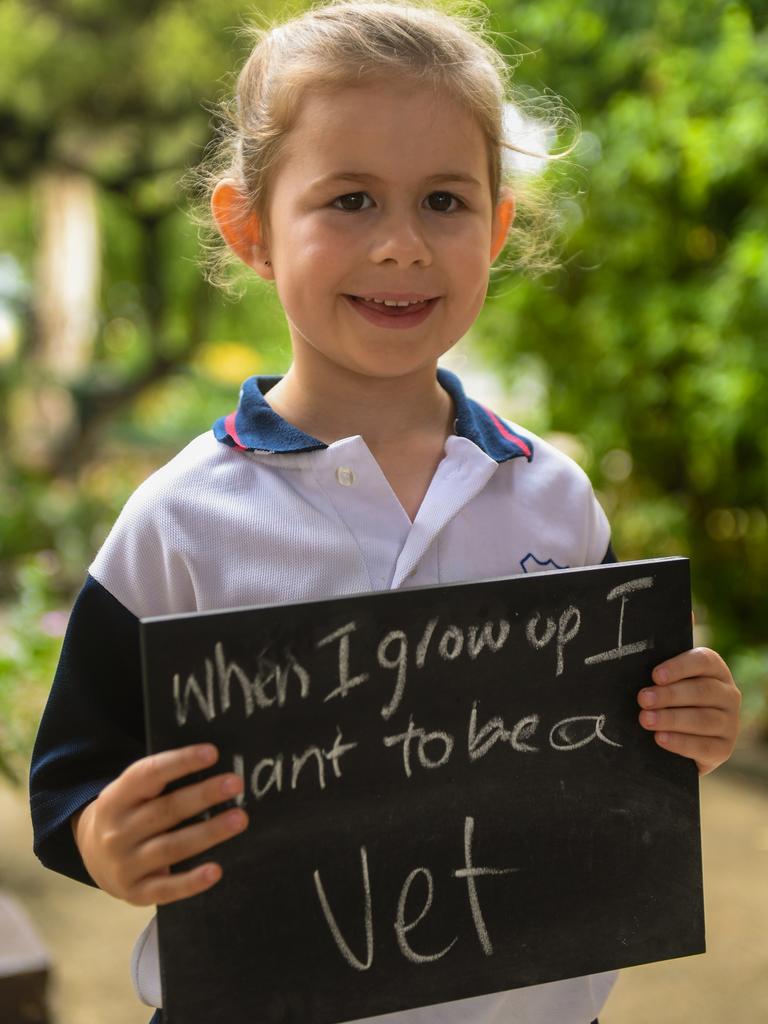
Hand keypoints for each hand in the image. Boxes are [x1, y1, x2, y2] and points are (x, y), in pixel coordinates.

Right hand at [71, 744, 246, 905]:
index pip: (149, 774)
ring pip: (172, 847)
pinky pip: (167, 888)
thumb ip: (162, 781)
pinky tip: (216, 870)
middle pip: (166, 810)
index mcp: (116, 798)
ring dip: (208, 833)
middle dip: (204, 795)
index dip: (180, 762)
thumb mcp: (132, 794)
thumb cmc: (129, 815)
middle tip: (235, 784)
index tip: (212, 753)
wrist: (93, 858)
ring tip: (239, 819)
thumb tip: (213, 764)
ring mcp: (125, 864)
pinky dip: (191, 881)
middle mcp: (117, 831)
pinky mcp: (136, 892)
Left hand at [637, 648, 740, 774]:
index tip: (655, 675)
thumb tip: (685, 615)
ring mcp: (730, 722)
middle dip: (669, 695)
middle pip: (701, 691)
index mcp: (716, 669)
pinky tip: (660, 738)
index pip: (703, 661)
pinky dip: (680, 742)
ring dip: (671, 719)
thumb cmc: (669, 696)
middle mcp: (728, 694)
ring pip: (703, 719)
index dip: (679, 667)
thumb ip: (669, 649)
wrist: (678, 737)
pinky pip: (704, 746)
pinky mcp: (724, 749)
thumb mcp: (667, 675)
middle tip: (642, 699)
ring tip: (645, 719)